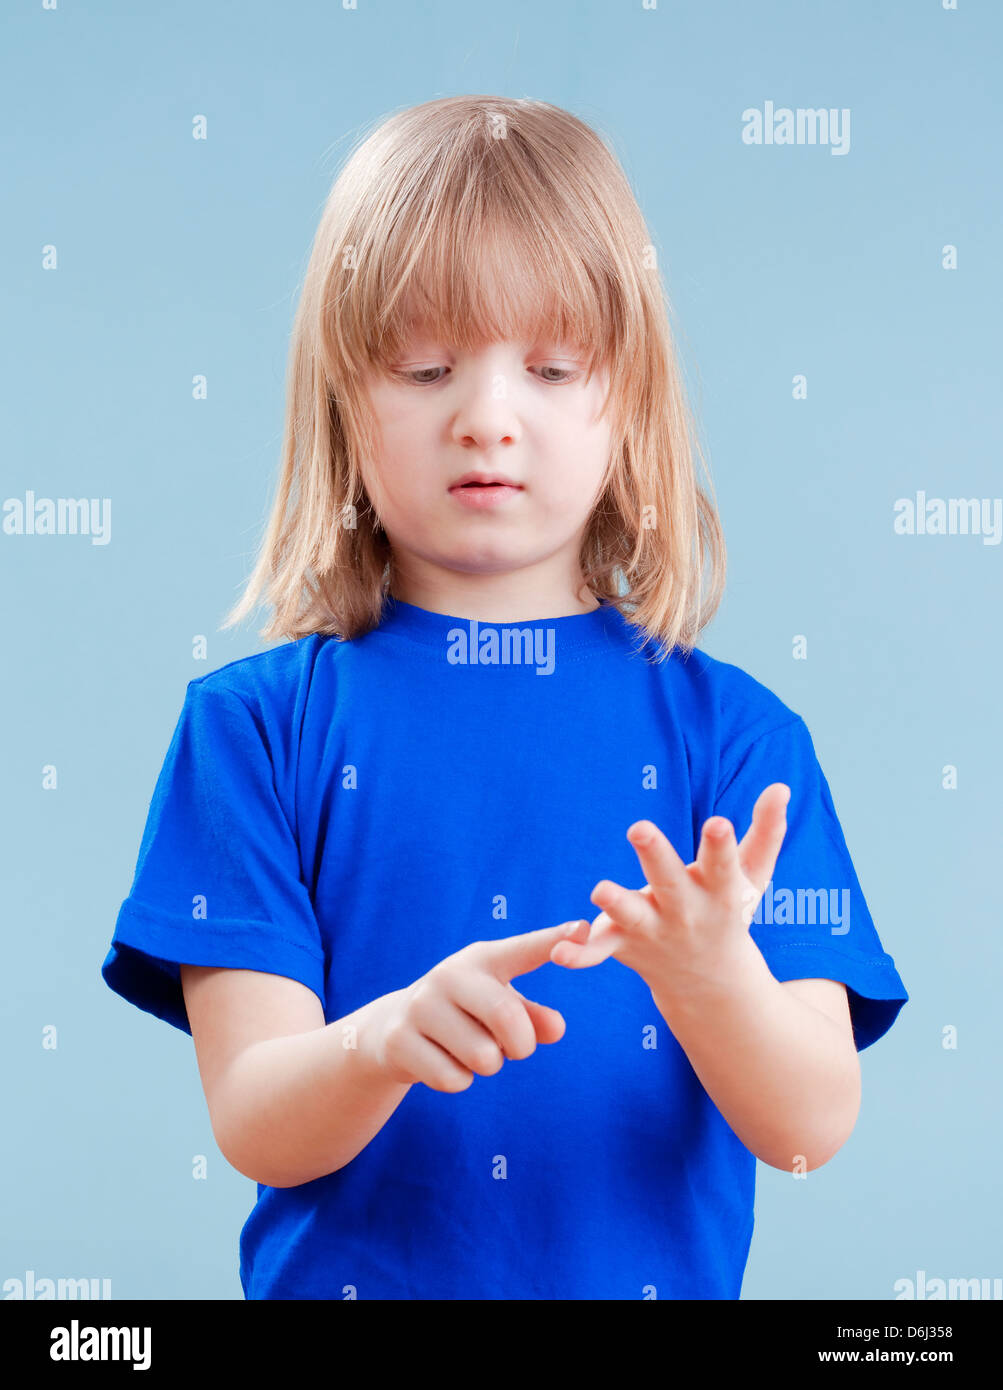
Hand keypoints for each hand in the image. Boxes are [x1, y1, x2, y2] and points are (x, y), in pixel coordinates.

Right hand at [366, 919, 590, 1092]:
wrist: (395, 1029)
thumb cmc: (465, 1015)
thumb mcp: (500, 1008)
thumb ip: (534, 1018)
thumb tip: (557, 1028)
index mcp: (483, 960)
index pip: (524, 950)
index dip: (554, 940)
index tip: (585, 929)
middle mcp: (450, 975)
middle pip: (508, 1018)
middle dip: (521, 1046)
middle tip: (512, 1048)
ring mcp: (421, 1005)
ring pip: (483, 1057)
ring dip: (487, 1065)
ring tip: (469, 1049)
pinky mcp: (399, 1039)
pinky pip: (454, 1079)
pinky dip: (459, 1080)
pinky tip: (443, 1061)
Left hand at [549, 784, 790, 993]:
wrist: (712, 984)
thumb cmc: (730, 911)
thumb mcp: (753, 876)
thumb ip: (767, 831)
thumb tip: (781, 787)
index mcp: (718, 893)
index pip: (722, 865)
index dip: (720, 844)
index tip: (717, 823)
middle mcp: (685, 912)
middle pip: (669, 882)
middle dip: (656, 856)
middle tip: (639, 828)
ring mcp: (653, 931)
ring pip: (632, 916)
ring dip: (616, 904)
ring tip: (599, 889)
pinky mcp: (624, 944)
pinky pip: (600, 951)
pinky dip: (580, 954)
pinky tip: (560, 953)